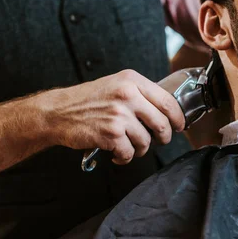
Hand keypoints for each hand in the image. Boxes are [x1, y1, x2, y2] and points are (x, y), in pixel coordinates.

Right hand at [41, 70, 184, 164]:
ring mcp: (119, 114)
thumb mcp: (116, 85)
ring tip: (128, 146)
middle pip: (162, 123)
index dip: (178, 118)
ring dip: (140, 149)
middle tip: (157, 141)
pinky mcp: (111, 133)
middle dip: (163, 138)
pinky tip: (116, 153)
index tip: (179, 127)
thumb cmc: (87, 101)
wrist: (58, 112)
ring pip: (146, 141)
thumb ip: (140, 94)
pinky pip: (129, 153)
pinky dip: (124, 157)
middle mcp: (128, 95)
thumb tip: (167, 111)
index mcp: (132, 80)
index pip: (168, 101)